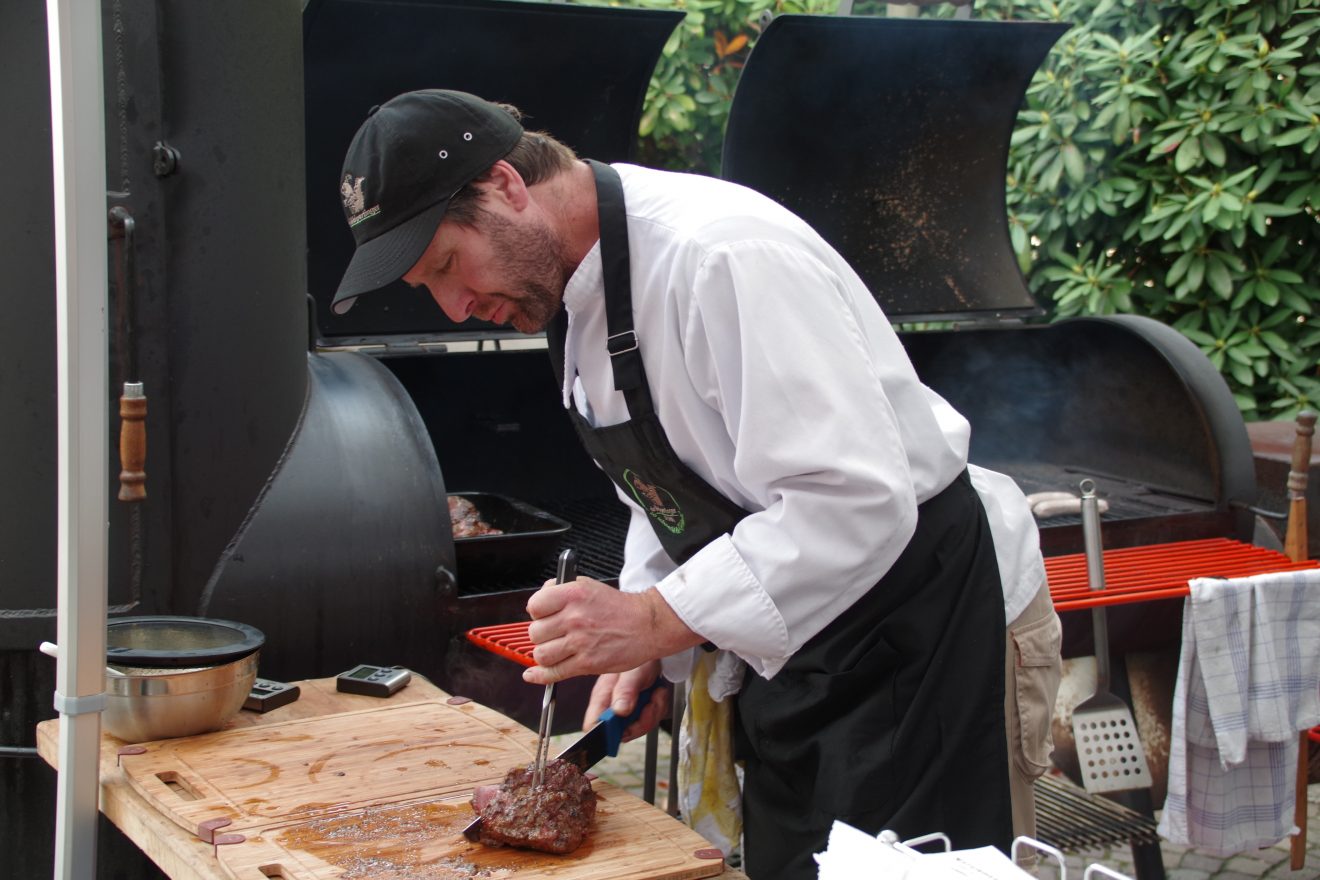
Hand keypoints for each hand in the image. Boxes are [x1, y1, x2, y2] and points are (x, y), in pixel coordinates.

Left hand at [522, 578, 703, 684]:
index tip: (544, 616)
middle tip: (554, 634)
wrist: (647, 624)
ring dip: (546, 654)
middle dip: (542, 635)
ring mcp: (580, 642)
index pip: (534, 606)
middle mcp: (574, 618)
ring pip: (541, 654)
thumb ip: (561, 589)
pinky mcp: (586, 664)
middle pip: (535, 632)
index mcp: (573, 594)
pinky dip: (540, 676)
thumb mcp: (588, 586)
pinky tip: (533, 674)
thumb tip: (539, 602)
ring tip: (557, 649)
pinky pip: (553, 673)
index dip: (537, 612)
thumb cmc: (619, 607)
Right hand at [584, 662, 669, 742]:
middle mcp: (612, 706)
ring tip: (655, 695)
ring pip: (639, 728)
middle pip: (621, 733)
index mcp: (602, 697)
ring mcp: (626, 711)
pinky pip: (650, 720)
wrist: (654, 652)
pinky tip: (657, 693)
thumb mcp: (632, 673)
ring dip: (652, 712)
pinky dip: (659, 707)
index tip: (625, 728)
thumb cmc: (638, 660)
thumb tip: (619, 712)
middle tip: (649, 705)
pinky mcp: (639, 712)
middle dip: (640, 722)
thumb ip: (625, 691)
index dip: (605, 734)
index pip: (592, 724)